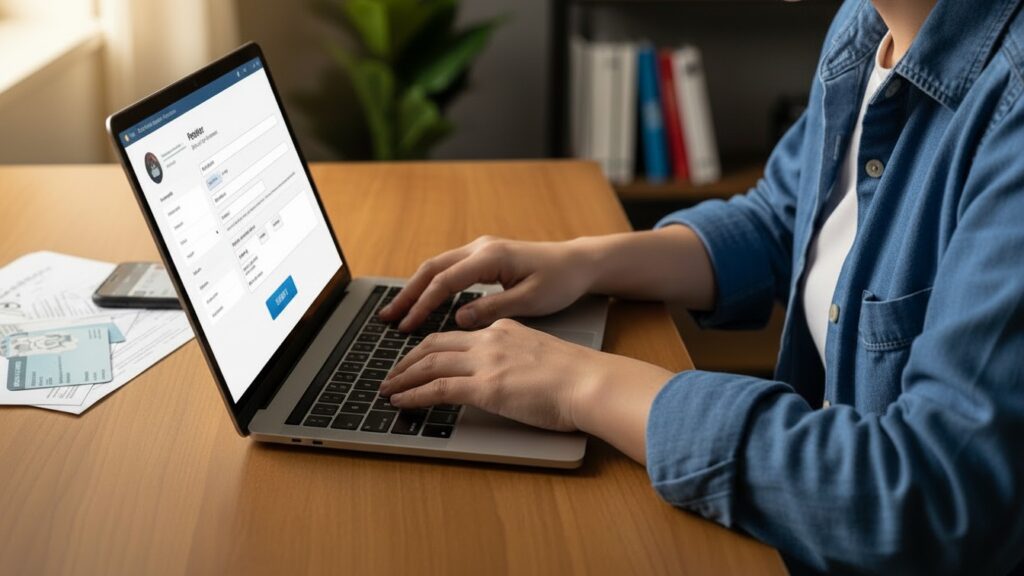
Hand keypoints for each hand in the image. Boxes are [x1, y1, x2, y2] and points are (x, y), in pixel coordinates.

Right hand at [378, 236, 594, 331]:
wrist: (578, 263)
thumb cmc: (560, 281)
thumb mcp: (531, 301)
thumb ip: (493, 309)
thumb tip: (458, 319)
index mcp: (490, 257)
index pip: (445, 281)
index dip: (423, 305)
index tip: (407, 326)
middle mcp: (481, 248)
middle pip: (432, 269)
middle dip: (408, 294)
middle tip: (387, 318)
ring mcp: (481, 249)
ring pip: (437, 267)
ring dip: (415, 288)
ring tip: (397, 312)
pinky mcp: (484, 256)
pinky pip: (449, 269)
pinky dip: (432, 285)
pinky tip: (422, 301)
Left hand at [380, 319, 674, 442]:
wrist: (591, 382)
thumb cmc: (578, 377)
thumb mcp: (542, 357)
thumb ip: (519, 360)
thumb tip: (510, 377)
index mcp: (505, 330)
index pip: (457, 335)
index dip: (431, 346)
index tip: (419, 358)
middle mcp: (490, 339)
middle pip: (435, 343)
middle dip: (409, 359)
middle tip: (393, 373)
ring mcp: (486, 362)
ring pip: (430, 362)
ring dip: (403, 377)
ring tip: (388, 389)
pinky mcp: (485, 386)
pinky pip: (438, 388)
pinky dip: (414, 394)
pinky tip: (401, 402)